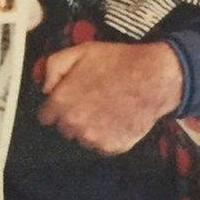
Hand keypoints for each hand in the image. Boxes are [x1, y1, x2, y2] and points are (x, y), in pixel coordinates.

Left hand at [38, 41, 182, 154]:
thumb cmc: (117, 61)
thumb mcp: (80, 51)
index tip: (67, 101)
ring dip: (89, 128)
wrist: (154, 78)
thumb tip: (45, 88)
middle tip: (90, 102)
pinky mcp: (113, 147)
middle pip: (64, 129)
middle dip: (72, 117)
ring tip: (105, 110)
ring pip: (82, 139)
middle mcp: (75, 124)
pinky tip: (116, 119)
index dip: (55, 107)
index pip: (45, 117)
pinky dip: (107, 136)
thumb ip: (53, 67)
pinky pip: (101, 146)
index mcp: (62, 102)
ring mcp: (94, 138)